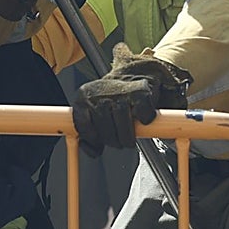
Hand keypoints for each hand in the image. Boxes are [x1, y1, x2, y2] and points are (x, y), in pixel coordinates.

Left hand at [71, 44, 190, 156]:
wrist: (131, 76)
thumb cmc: (110, 101)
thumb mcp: (93, 116)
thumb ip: (89, 136)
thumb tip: (93, 152)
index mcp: (83, 97)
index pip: (83, 125)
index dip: (93, 138)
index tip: (100, 142)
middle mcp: (99, 92)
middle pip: (104, 128)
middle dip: (113, 141)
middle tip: (119, 142)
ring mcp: (119, 91)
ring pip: (123, 123)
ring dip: (127, 137)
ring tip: (128, 140)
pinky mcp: (139, 92)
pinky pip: (142, 114)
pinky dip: (145, 121)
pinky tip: (142, 121)